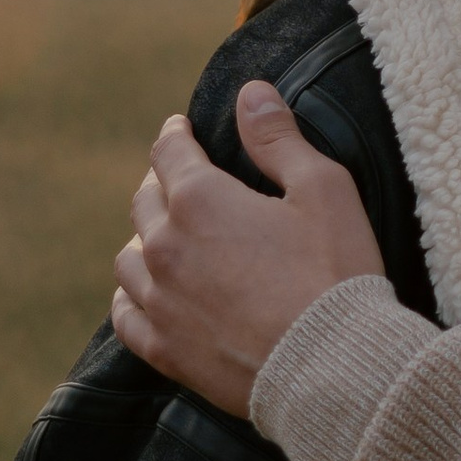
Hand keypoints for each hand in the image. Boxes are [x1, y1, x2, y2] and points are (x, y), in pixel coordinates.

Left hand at [111, 82, 383, 416]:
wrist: (331, 368)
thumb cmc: (335, 273)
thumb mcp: (323, 189)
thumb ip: (279, 138)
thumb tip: (251, 92)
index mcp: (201, 201)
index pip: (169, 152)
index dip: (176, 135)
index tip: (180, 129)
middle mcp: (166, 248)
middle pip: (145, 201)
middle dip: (162, 182)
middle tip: (181, 179)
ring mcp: (160, 303)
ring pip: (129, 257)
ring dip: (145, 239)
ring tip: (166, 237)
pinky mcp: (165, 350)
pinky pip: (125, 316)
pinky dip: (132, 296)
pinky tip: (147, 293)